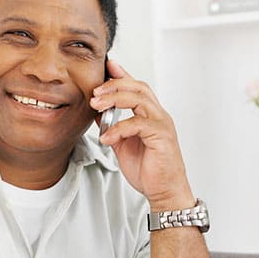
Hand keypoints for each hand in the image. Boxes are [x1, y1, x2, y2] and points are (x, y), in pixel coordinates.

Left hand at [91, 60, 193, 211]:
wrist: (164, 191)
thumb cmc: (148, 170)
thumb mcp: (122, 145)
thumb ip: (112, 127)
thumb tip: (97, 113)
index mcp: (150, 115)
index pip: (137, 88)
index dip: (122, 75)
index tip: (107, 66)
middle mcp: (158, 116)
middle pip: (138, 87)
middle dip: (114, 84)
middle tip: (94, 91)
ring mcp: (162, 124)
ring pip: (139, 99)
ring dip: (114, 99)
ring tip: (96, 105)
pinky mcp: (161, 136)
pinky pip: (137, 124)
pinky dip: (118, 128)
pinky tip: (106, 137)